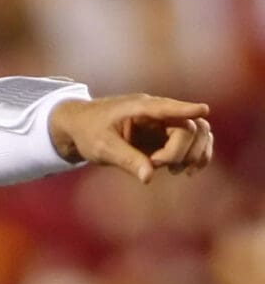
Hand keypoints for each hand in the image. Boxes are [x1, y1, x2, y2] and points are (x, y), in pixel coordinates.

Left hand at [49, 94, 211, 182]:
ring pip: (199, 133)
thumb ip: (126, 159)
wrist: (80, 127)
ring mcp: (164, 124)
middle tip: (159, 165)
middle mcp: (157, 113)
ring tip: (176, 171)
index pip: (166, 107)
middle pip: (190, 127)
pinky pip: (193, 142)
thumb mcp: (102, 146)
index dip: (186, 109)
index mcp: (139, 107)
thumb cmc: (88, 131)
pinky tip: (185, 171)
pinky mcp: (165, 137)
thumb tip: (149, 177)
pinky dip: (196, 156)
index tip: (203, 110)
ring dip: (196, 153)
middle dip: (183, 150)